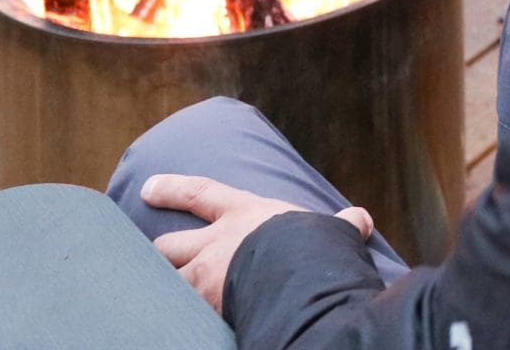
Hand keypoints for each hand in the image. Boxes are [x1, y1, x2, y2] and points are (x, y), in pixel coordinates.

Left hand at [141, 174, 374, 312]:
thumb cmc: (316, 248)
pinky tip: (169, 322)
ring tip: (152, 296)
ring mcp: (205, 277)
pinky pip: (178, 313)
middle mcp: (216, 244)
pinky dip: (173, 316)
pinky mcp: (204, 309)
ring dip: (160, 288)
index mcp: (245, 215)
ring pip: (164, 280)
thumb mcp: (332, 230)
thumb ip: (343, 224)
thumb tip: (360, 219)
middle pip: (168, 244)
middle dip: (158, 251)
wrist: (299, 279)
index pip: (201, 193)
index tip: (149, 188)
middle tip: (150, 255)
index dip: (173, 189)